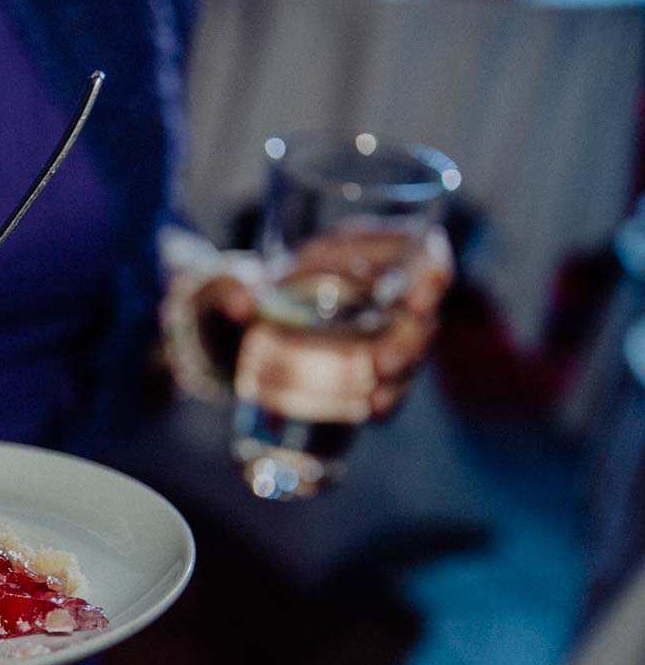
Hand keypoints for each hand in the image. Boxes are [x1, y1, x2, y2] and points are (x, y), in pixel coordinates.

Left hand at [230, 226, 453, 421]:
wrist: (241, 332)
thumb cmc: (250, 293)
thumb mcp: (235, 285)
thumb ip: (233, 288)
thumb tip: (238, 303)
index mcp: (363, 252)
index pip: (418, 252)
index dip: (430, 271)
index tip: (421, 294)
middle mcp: (384, 294)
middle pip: (420, 317)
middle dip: (406, 343)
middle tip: (381, 364)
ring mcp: (385, 336)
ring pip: (410, 358)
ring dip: (395, 379)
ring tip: (373, 399)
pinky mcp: (374, 374)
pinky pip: (390, 389)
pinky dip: (383, 402)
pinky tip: (371, 413)